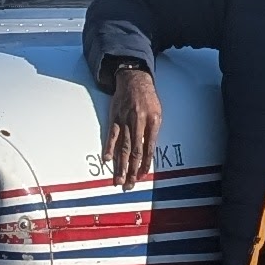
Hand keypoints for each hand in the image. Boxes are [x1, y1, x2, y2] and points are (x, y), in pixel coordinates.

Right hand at [103, 61, 162, 187]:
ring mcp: (125, 120)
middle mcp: (138, 121)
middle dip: (132, 170)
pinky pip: (111, 135)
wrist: (134, 80)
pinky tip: (107, 159)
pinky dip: (108, 148)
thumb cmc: (148, 98)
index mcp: (153, 121)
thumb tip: (147, 153)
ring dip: (121, 164)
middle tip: (130, 184)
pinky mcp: (115, 117)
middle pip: (135, 151)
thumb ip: (152, 132)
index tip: (143, 176)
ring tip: (119, 179)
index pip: (149, 148)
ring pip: (122, 146)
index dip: (146, 164)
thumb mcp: (157, 113)